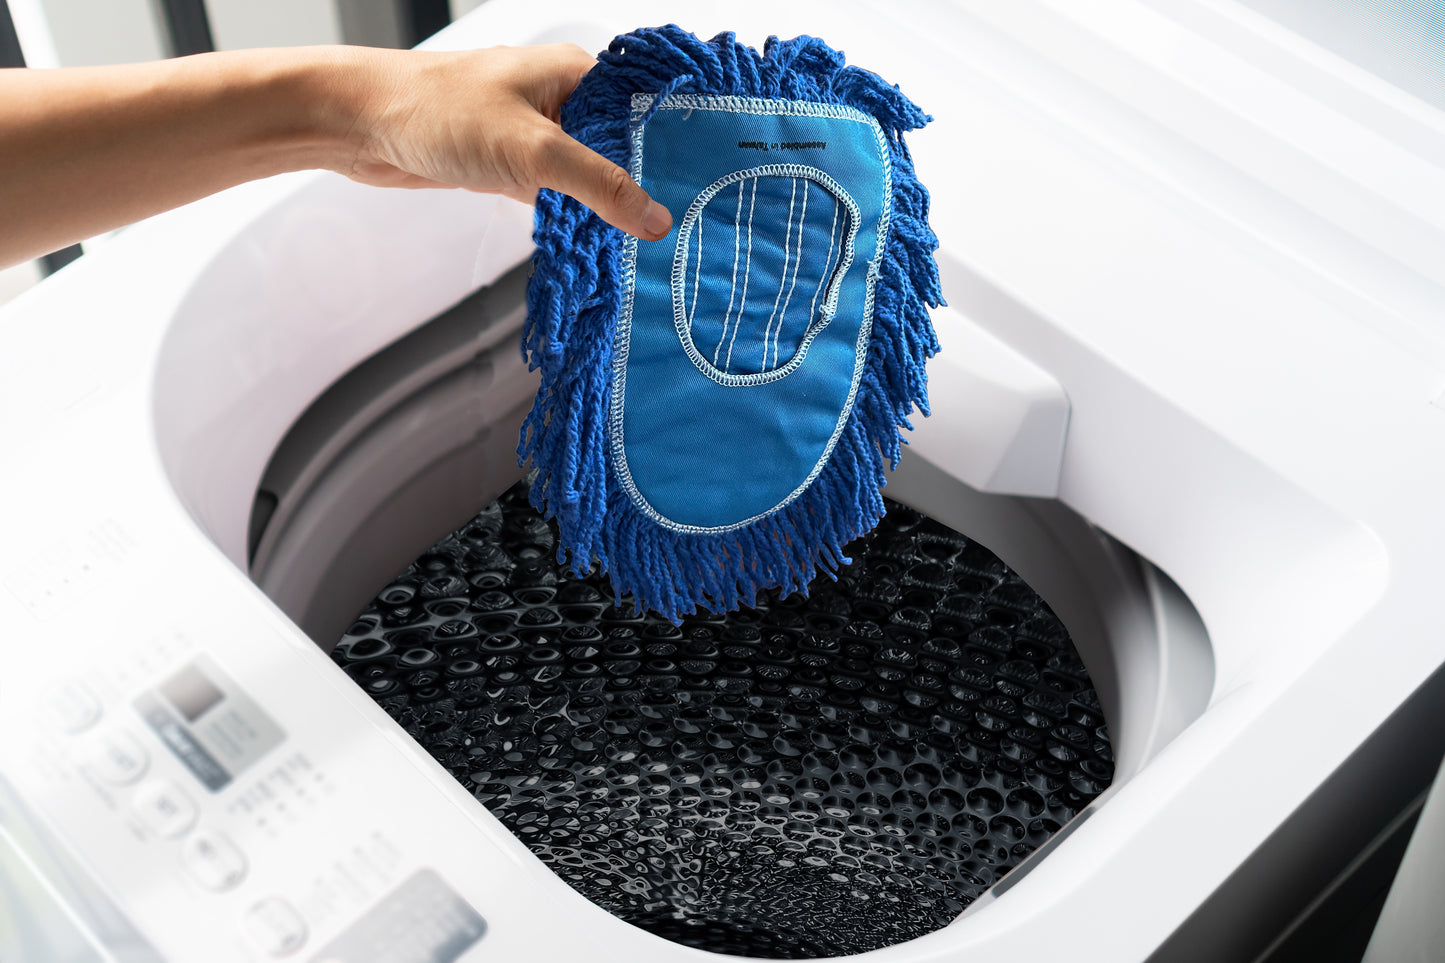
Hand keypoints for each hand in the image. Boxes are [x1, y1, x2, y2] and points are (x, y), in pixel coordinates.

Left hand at [341, 43, 672, 240]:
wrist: (360, 124)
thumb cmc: (437, 111)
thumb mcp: (532, 150)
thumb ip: (597, 186)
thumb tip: (653, 218)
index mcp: (576, 76)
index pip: (646, 111)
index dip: (676, 149)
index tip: (707, 189)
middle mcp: (561, 101)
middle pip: (622, 149)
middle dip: (645, 189)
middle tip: (682, 232)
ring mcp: (535, 135)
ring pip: (588, 176)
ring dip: (607, 209)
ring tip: (649, 248)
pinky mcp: (510, 166)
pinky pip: (557, 195)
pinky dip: (573, 218)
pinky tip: (597, 246)